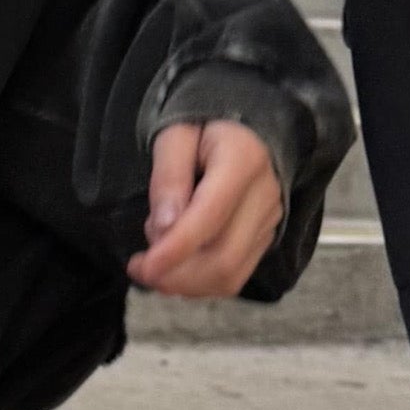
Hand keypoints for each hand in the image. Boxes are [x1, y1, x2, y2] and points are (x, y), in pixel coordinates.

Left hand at [129, 118, 285, 299]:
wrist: (245, 125)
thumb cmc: (203, 126)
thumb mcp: (175, 135)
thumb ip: (168, 177)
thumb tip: (163, 228)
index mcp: (244, 159)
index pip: (210, 216)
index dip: (175, 249)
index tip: (142, 266)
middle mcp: (266, 194)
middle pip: (224, 257)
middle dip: (176, 276)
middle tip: (138, 268)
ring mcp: (270, 219)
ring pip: (231, 275)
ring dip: (185, 284)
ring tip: (153, 266)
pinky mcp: (266, 236)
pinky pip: (235, 275)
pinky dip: (201, 283)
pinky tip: (176, 268)